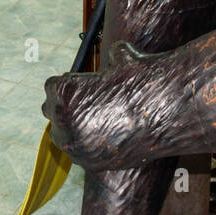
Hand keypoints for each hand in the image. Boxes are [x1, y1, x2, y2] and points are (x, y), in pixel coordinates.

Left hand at [42, 42, 164, 170]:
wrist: (164, 113)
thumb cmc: (144, 81)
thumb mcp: (124, 58)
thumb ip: (112, 56)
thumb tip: (116, 52)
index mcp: (64, 90)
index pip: (53, 86)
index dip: (70, 84)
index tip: (82, 87)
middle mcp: (61, 117)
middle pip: (50, 110)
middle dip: (64, 106)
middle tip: (84, 105)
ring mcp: (73, 143)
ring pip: (60, 136)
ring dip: (70, 129)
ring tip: (92, 123)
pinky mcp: (87, 163)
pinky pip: (78, 154)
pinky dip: (86, 148)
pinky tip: (103, 139)